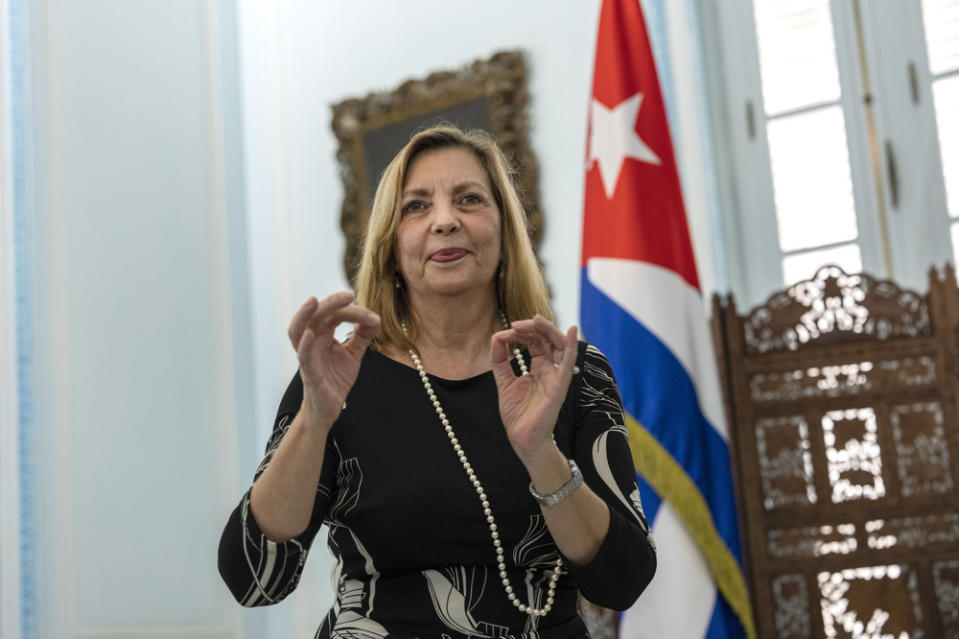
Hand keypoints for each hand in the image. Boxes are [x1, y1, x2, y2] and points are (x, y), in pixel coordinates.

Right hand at [287, 291, 379, 427]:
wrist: (329, 409)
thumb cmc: (335, 379)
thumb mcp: (353, 354)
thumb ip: (362, 335)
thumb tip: (376, 317)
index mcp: (322, 335)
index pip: (333, 315)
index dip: (351, 311)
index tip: (372, 316)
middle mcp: (312, 342)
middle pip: (315, 316)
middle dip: (330, 303)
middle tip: (348, 294)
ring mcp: (307, 356)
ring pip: (297, 331)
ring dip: (304, 315)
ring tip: (314, 301)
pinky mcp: (309, 374)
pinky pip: (303, 356)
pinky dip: (304, 344)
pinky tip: (310, 334)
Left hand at [490, 315, 577, 462]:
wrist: (523, 439)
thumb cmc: (518, 414)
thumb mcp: (504, 381)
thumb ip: (500, 360)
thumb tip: (497, 337)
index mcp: (538, 367)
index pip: (535, 341)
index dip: (522, 333)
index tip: (506, 332)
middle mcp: (550, 369)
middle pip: (547, 339)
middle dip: (533, 327)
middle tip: (517, 324)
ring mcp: (556, 376)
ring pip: (559, 345)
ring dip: (548, 330)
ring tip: (535, 321)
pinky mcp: (560, 386)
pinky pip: (569, 362)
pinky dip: (572, 345)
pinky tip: (572, 331)